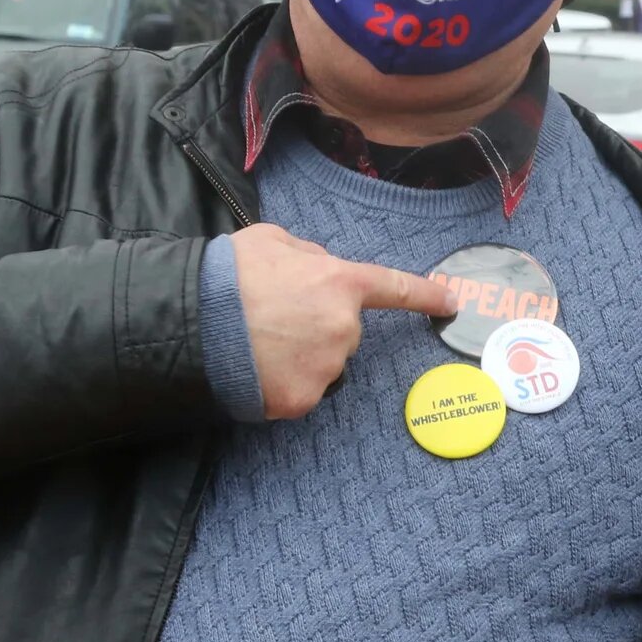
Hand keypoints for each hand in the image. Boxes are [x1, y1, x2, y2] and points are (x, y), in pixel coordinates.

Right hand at [229, 223, 458, 418]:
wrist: (191, 323)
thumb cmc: (228, 276)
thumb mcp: (271, 240)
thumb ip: (307, 253)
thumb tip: (318, 266)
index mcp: (340, 283)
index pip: (394, 288)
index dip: (424, 294)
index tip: (450, 302)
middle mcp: (343, 329)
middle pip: (342, 332)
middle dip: (316, 325)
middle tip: (272, 317)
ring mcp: (324, 368)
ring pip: (321, 363)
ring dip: (298, 356)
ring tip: (258, 341)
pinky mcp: (300, 400)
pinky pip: (298, 391)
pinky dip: (280, 383)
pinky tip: (255, 367)